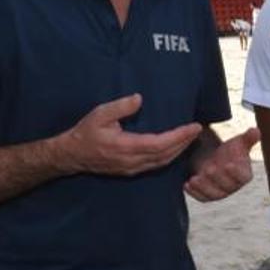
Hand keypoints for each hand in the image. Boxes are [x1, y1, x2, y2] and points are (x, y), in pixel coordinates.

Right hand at [60, 94, 201, 175]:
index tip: (193, 127)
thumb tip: (138, 99)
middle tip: (197, 130)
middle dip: (184, 143)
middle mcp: (132, 160)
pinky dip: (169, 157)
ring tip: (190, 138)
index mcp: (127, 147)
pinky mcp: (131, 170)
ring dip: (178, 151)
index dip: (179, 137)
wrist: (73, 155)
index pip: (160, 144)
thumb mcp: (99, 114)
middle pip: (166, 155)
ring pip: (162, 162)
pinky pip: (155, 165)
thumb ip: (120, 107)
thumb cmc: (86, 133)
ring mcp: (132, 168)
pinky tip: (175, 149)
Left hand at [184, 128, 260, 201]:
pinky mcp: (207, 196)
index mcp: (244, 174)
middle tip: (209, 169)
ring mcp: (220, 193)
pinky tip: (187, 184)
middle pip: (227, 186)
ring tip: (195, 178)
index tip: (228, 164)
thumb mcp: (238, 142)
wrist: (215, 158)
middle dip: (217, 178)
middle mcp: (233, 186)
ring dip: (204, 188)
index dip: (236, 172)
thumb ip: (248, 138)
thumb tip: (256, 130)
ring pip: (214, 195)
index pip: (242, 177)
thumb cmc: (230, 151)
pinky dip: (194, 193)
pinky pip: (201, 197)